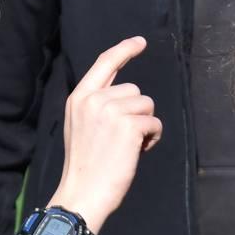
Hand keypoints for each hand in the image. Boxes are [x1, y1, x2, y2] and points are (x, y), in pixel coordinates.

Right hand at [46, 37, 161, 231]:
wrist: (83, 192)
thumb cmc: (85, 164)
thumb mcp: (79, 125)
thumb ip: (97, 104)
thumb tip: (126, 92)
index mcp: (79, 97)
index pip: (105, 62)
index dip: (124, 49)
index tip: (140, 42)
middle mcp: (94, 99)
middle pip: (134, 90)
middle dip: (136, 112)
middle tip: (121, 138)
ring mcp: (112, 111)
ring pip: (147, 106)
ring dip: (145, 125)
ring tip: (128, 146)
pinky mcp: (129, 126)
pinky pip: (155, 123)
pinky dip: (153, 138)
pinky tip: (138, 151)